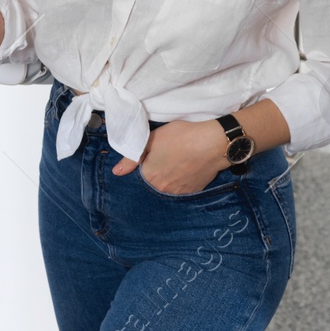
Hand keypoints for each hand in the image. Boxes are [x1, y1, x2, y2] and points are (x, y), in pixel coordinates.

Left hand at [112, 120, 230, 193]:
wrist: (213, 143)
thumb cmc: (182, 137)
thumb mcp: (153, 139)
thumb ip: (132, 157)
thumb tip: (116, 172)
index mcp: (149, 176)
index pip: (138, 177)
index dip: (144, 166)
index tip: (150, 158)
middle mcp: (162, 189)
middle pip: (152, 184)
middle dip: (155, 174)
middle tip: (165, 159)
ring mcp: (178, 193)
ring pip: (167, 187)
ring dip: (168, 179)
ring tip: (176, 163)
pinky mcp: (192, 192)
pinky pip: (181, 189)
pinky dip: (181, 181)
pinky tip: (186, 169)